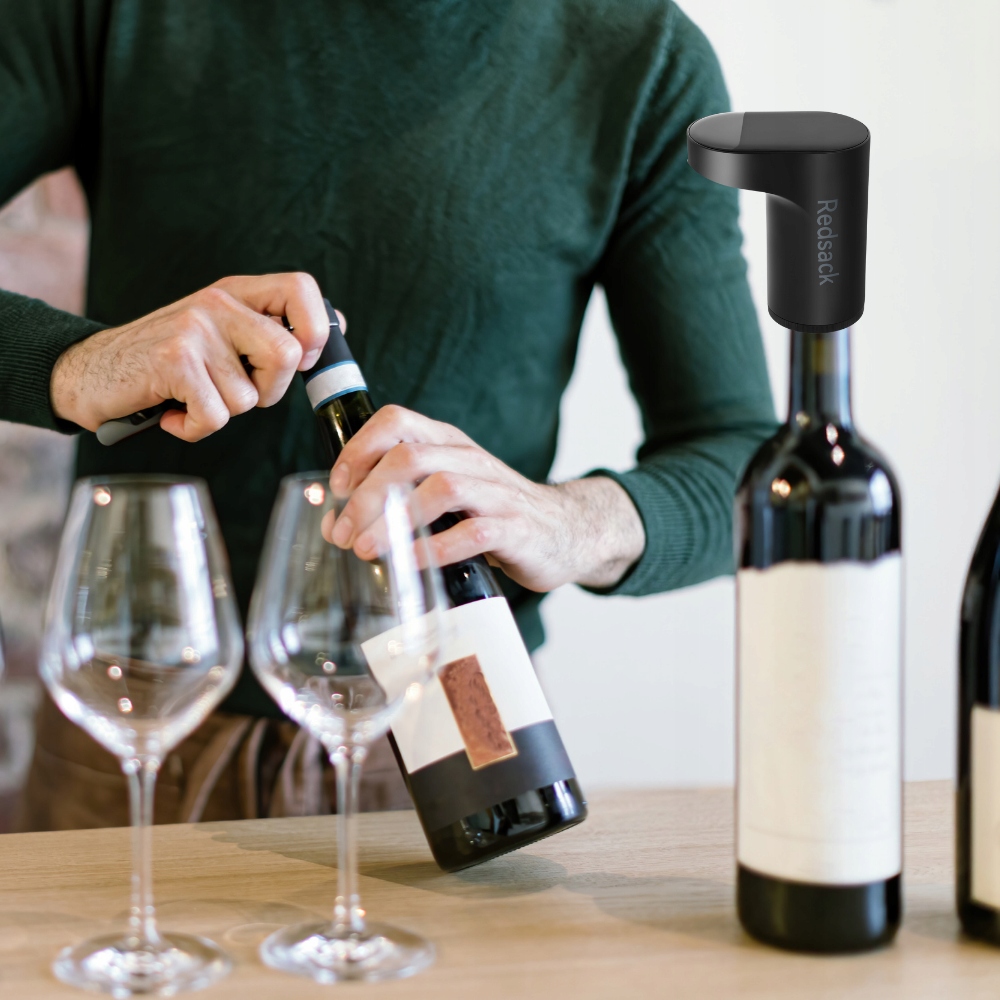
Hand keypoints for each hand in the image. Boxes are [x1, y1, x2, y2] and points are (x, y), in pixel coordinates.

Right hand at [50, 273, 342, 441]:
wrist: (89, 372)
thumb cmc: (165, 362)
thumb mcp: (222, 333)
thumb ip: (270, 328)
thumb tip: (337, 325)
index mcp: (235, 293)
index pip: (301, 288)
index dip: (316, 329)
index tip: (303, 359)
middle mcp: (217, 304)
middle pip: (288, 354)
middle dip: (271, 390)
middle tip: (236, 391)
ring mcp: (194, 329)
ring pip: (249, 397)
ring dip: (224, 412)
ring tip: (192, 397)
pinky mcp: (173, 361)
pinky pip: (216, 416)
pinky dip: (196, 429)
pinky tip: (174, 413)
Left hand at [323, 405, 645, 591]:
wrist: (567, 531)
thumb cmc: (495, 514)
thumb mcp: (449, 493)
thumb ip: (401, 500)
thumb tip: (338, 524)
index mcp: (450, 443)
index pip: (397, 420)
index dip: (359, 449)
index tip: (337, 488)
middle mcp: (472, 460)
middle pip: (409, 458)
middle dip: (368, 495)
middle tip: (344, 533)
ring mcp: (496, 493)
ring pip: (440, 488)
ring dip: (395, 520)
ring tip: (367, 550)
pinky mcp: (515, 528)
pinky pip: (472, 532)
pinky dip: (434, 548)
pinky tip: (410, 564)